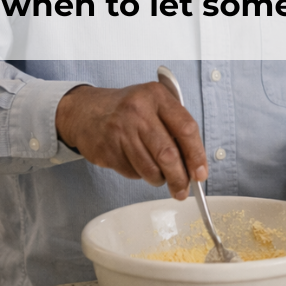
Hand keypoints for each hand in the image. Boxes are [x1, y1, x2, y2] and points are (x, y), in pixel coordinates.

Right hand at [55, 83, 207, 199]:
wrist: (85, 111)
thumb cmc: (128, 110)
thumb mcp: (154, 104)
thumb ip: (176, 127)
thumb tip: (195, 165)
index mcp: (157, 96)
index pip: (186, 128)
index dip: (197, 155)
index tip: (200, 173)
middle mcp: (138, 110)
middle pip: (168, 154)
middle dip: (180, 178)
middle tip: (183, 190)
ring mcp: (120, 130)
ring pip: (150, 169)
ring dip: (159, 179)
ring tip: (159, 176)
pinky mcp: (107, 150)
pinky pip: (133, 173)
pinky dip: (139, 175)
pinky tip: (135, 162)